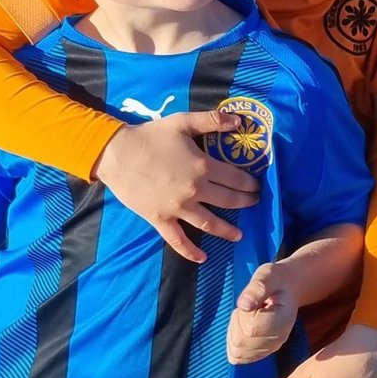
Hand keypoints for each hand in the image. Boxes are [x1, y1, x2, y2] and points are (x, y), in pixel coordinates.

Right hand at [92, 111, 258, 262]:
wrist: (118, 154)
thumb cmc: (152, 136)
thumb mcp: (183, 121)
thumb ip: (212, 120)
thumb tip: (238, 121)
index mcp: (202, 166)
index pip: (235, 178)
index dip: (249, 183)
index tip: (257, 185)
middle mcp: (194, 190)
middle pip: (227, 200)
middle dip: (245, 202)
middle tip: (254, 203)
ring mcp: (177, 208)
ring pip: (209, 224)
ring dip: (227, 231)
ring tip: (239, 234)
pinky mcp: (160, 220)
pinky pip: (178, 240)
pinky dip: (191, 252)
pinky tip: (203, 257)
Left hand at [227, 263, 298, 364]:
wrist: (288, 288)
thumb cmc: (277, 280)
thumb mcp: (269, 274)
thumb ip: (257, 287)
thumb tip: (243, 304)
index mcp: (282, 320)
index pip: (250, 328)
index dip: (242, 314)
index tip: (250, 300)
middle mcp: (278, 339)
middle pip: (241, 343)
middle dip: (236, 322)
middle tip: (247, 306)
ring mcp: (270, 349)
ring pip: (237, 352)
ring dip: (234, 332)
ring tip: (246, 316)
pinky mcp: (261, 353)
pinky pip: (237, 357)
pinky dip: (233, 343)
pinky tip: (242, 327)